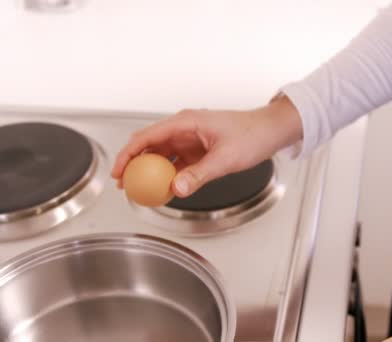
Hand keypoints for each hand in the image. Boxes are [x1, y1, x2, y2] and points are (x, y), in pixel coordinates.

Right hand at [111, 96, 301, 196]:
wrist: (271, 131)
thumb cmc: (252, 135)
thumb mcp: (225, 158)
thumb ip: (200, 174)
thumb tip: (177, 189)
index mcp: (187, 122)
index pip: (147, 136)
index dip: (128, 154)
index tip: (118, 172)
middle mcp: (185, 128)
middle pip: (150, 145)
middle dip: (134, 164)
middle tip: (124, 185)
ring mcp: (191, 139)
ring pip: (162, 155)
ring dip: (151, 172)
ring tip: (141, 190)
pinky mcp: (198, 149)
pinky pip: (177, 163)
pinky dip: (168, 175)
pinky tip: (165, 189)